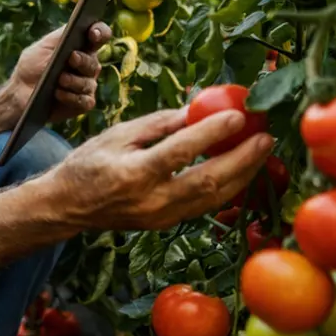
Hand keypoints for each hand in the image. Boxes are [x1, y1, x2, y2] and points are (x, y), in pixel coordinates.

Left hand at [8, 22, 111, 121]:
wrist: (20, 91)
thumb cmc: (32, 65)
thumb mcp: (43, 46)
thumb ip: (61, 36)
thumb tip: (77, 26)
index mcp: (81, 47)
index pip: (100, 35)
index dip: (101, 32)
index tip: (93, 33)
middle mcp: (88, 65)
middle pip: (94, 62)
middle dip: (83, 60)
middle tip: (72, 58)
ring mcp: (87, 85)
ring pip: (89, 83)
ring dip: (73, 81)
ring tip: (59, 80)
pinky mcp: (82, 104)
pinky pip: (84, 101)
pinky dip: (71, 97)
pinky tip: (59, 94)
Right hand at [49, 109, 273, 230]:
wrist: (69, 206)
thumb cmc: (88, 164)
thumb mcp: (117, 134)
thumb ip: (157, 124)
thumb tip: (194, 110)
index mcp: (134, 173)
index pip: (182, 151)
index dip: (212, 132)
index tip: (238, 115)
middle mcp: (152, 200)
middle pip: (208, 181)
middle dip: (243, 160)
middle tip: (267, 138)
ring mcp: (162, 217)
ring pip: (213, 199)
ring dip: (242, 175)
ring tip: (261, 152)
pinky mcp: (167, 224)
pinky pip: (205, 206)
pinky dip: (227, 188)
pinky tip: (240, 171)